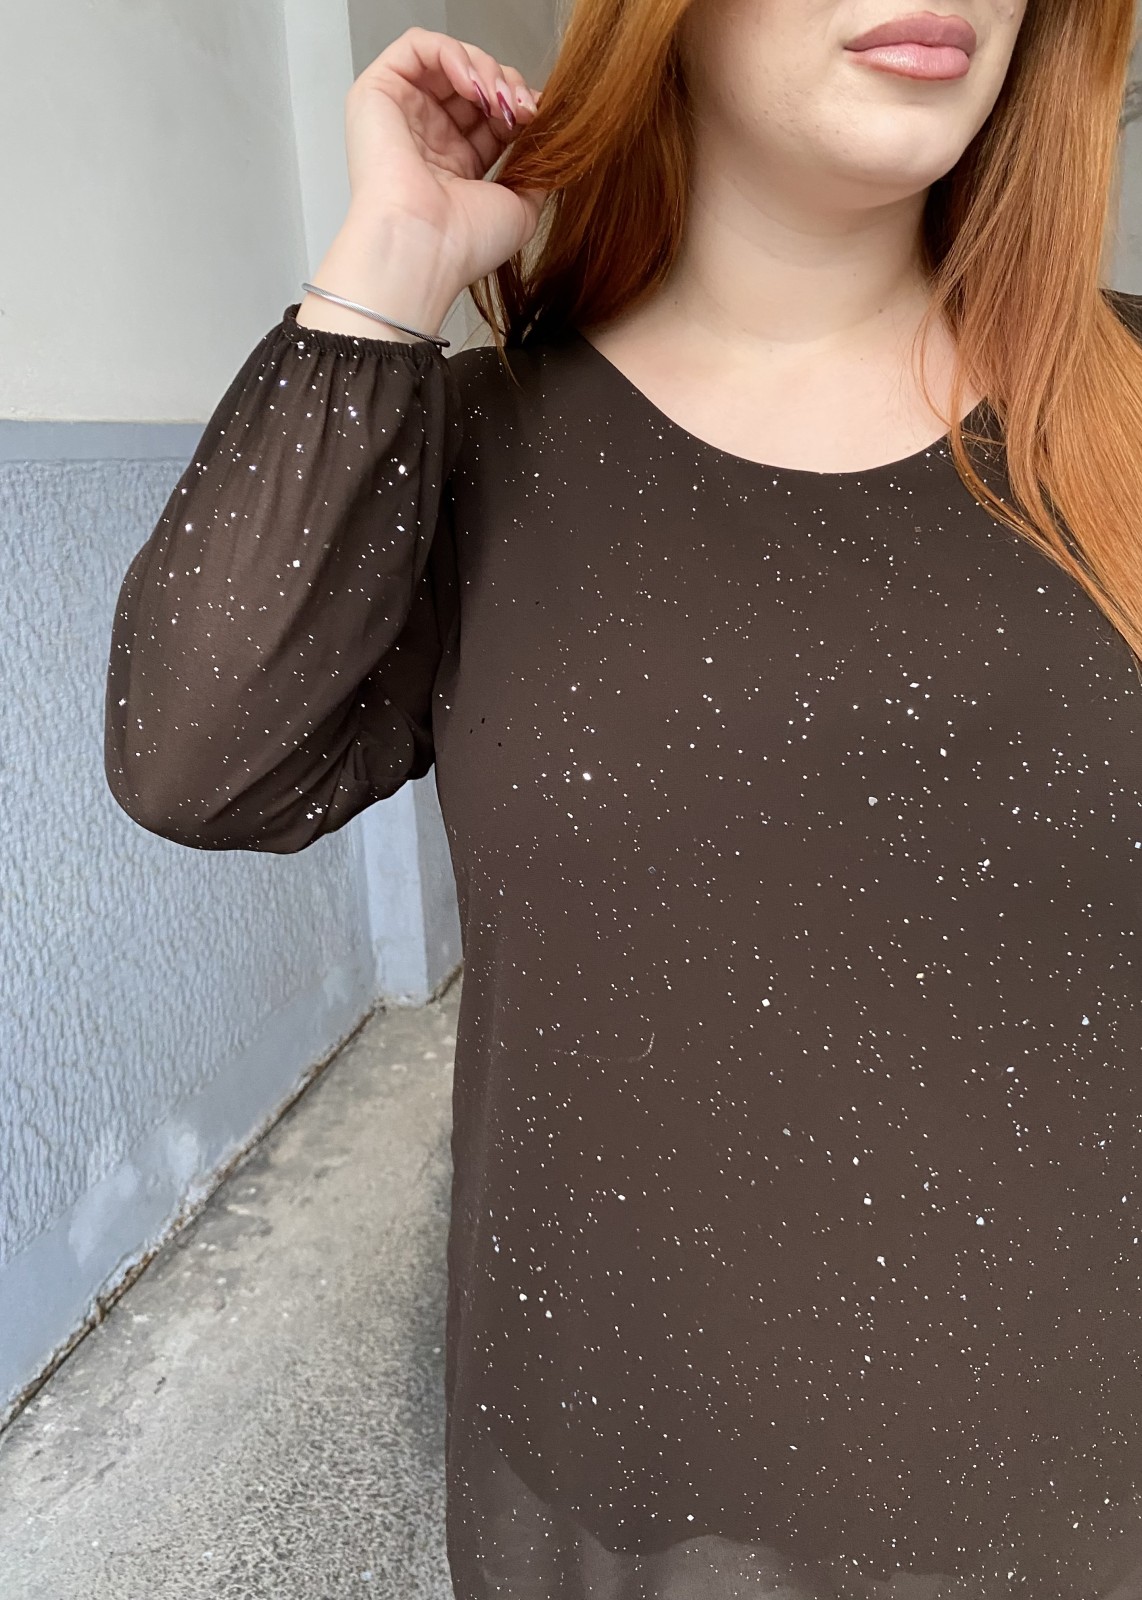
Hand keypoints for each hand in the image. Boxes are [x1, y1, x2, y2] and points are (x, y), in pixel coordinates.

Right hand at [343, 26, 548, 291]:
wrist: (426, 250)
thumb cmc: (462, 243)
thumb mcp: (520, 209)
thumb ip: (535, 174)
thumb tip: (550, 147)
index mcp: (455, 165)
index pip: (490, 114)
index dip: (518, 103)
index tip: (537, 116)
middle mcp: (427, 138)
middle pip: (473, 82)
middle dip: (506, 84)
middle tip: (521, 107)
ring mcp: (402, 114)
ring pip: (448, 60)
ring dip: (484, 68)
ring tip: (496, 97)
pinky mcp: (377, 93)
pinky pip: (417, 46)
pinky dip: (451, 52)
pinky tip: (471, 82)